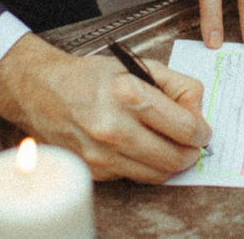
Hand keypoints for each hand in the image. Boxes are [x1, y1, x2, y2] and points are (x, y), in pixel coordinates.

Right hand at [0, 33, 211, 182]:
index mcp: (130, 94)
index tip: (202, 130)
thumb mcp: (139, 65)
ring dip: (171, 163)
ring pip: (157, 174)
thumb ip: (178, 85)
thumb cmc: (92, 77)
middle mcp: (114, 127)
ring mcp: (101, 154)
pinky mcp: (93, 170)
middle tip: (192, 144)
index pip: (185, 127)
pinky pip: (133, 176)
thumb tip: (198, 111)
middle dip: (191, 153)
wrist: (41, 91)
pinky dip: (144, 166)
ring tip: (170, 147)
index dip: (201, 132)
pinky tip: (140, 148)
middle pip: (174, 158)